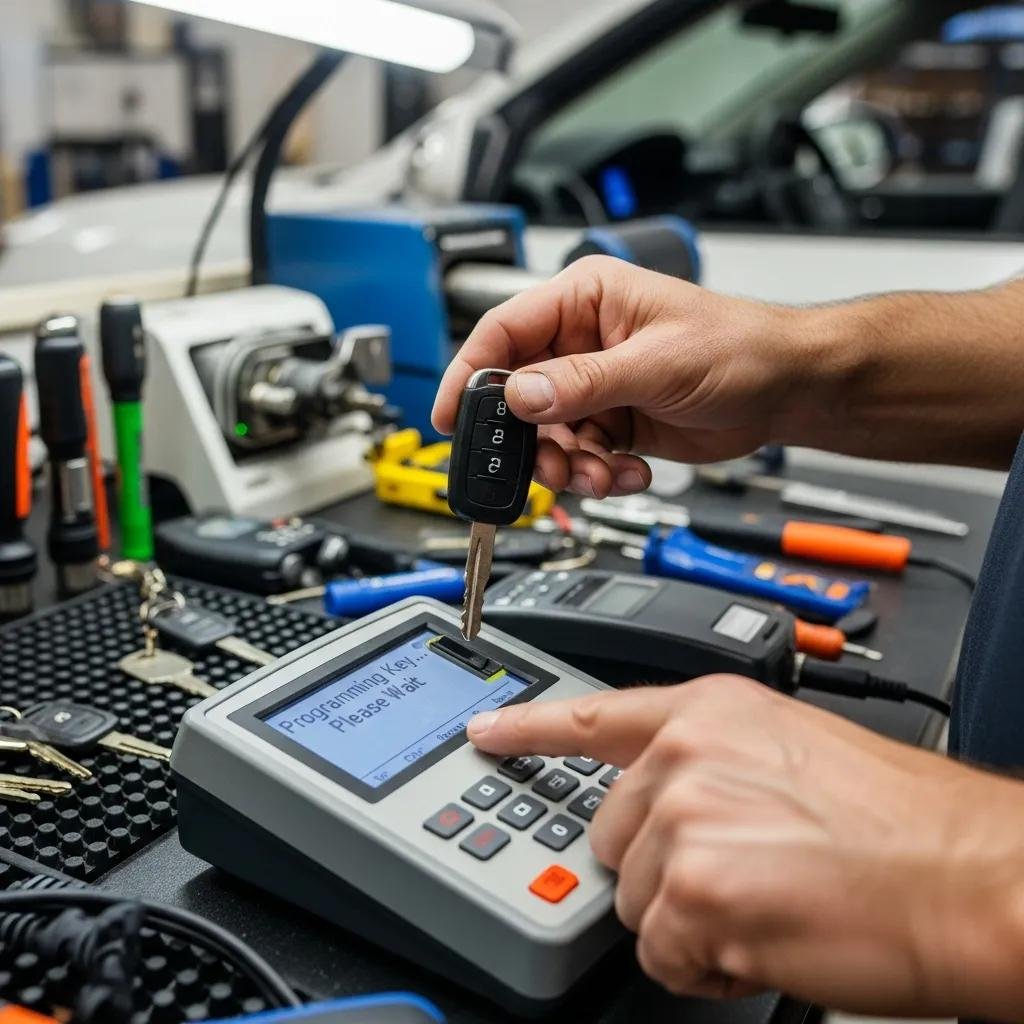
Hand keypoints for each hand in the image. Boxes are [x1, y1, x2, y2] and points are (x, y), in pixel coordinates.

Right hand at [432, 256, 810, 496]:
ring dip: (571, 465)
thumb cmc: (738, 347)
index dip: (471, 375)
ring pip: (547, 437)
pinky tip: (631, 470)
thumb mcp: (655, 363)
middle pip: (519, 397)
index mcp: (583, 301)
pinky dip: (599, 474)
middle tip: (551, 465)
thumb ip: (582, 383)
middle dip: (532, 440)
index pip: (503, 333)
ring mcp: (595, 386)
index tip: (451, 417)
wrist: (785, 391)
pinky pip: (580, 457)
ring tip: (604, 472)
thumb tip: (520, 397)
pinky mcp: (612, 422)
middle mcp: (580, 343)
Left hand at [467, 678, 1023, 1016]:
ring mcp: (683, 818)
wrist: (971, 876)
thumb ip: (712, 766)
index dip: (528, 728)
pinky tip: (767, 936)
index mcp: (709, 712)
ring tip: (769, 903)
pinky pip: (660, 952)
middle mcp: (685, 754)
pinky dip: (706, 963)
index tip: (485, 731)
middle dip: (664, 868)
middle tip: (744, 873)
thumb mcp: (789, 752)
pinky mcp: (691, 890)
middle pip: (612, 835)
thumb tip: (665, 807)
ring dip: (690, 918)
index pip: (592, 716)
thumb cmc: (901, 825)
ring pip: (635, 899)